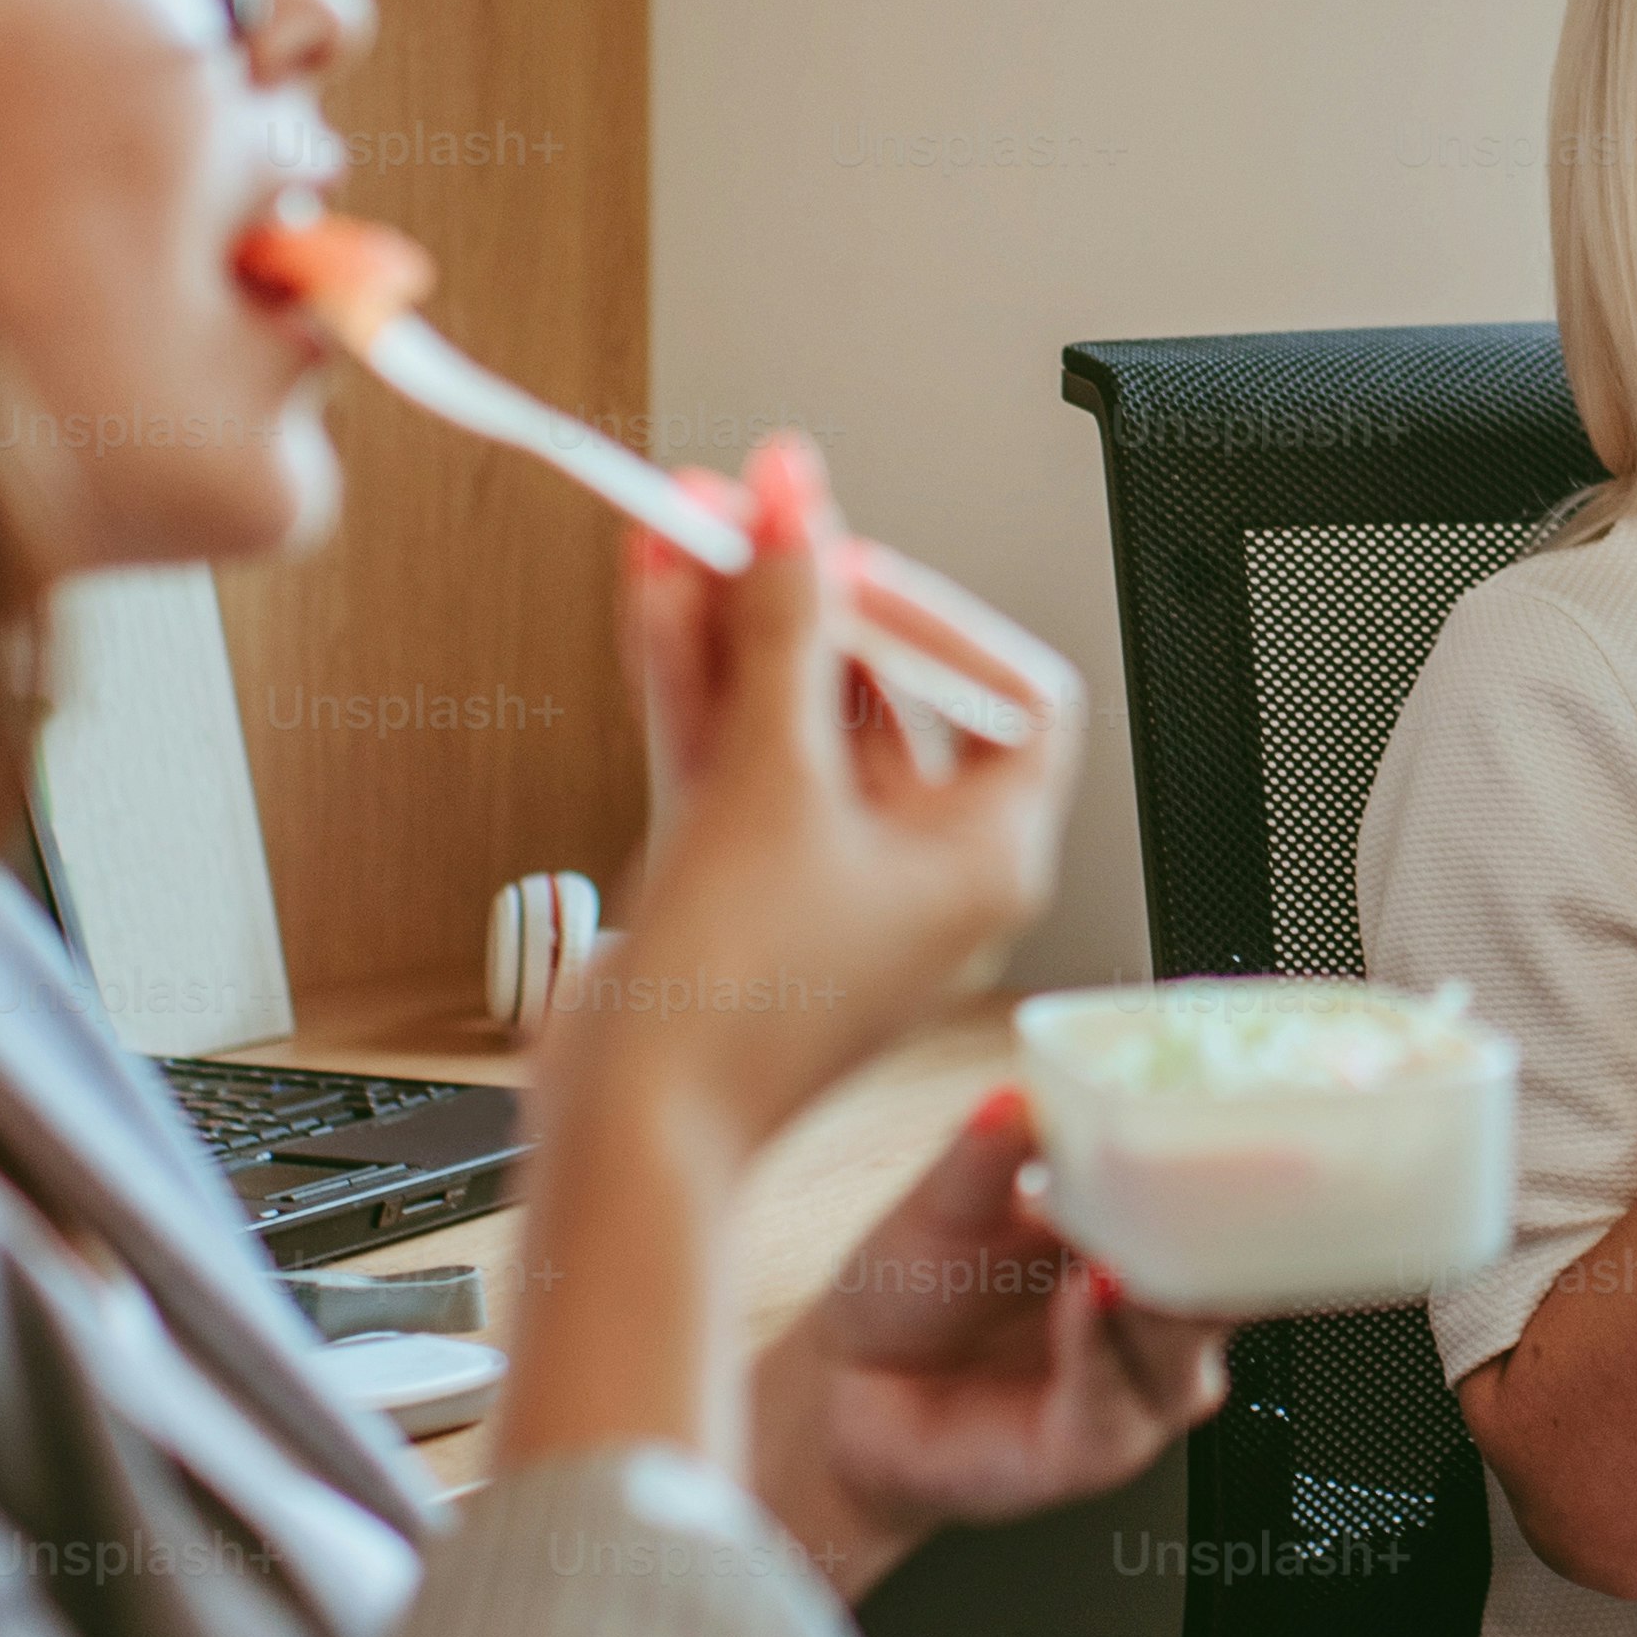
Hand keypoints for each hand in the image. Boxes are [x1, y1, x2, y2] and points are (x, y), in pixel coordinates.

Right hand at [577, 434, 1082, 1147]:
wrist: (626, 1128)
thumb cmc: (734, 1006)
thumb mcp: (772, 783)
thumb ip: (785, 635)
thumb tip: (795, 524)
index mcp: (986, 862)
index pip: (1010, 699)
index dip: (937, 619)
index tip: (851, 569)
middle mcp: (918, 870)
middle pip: (882, 694)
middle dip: (807, 596)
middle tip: (752, 508)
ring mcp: (823, 878)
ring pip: (791, 718)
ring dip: (738, 623)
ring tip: (687, 521)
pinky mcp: (741, 889)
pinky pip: (734, 760)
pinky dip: (699, 683)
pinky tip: (658, 594)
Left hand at [750, 1088, 1227, 1598]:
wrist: (850, 1390)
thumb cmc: (917, 1291)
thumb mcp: (947, 1204)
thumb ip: (986, 1153)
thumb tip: (1012, 1094)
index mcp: (1146, 1236)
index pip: (1227, 1203)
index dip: (1250, 1168)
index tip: (1250, 1123)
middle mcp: (1159, 1314)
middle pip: (1228, 1275)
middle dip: (1228, 1233)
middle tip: (1216, 1180)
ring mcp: (1136, 1382)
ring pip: (1183, 1342)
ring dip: (1161, 1293)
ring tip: (1127, 1248)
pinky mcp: (1095, 1447)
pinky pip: (1112, 1397)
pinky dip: (1101, 1344)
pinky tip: (1087, 1299)